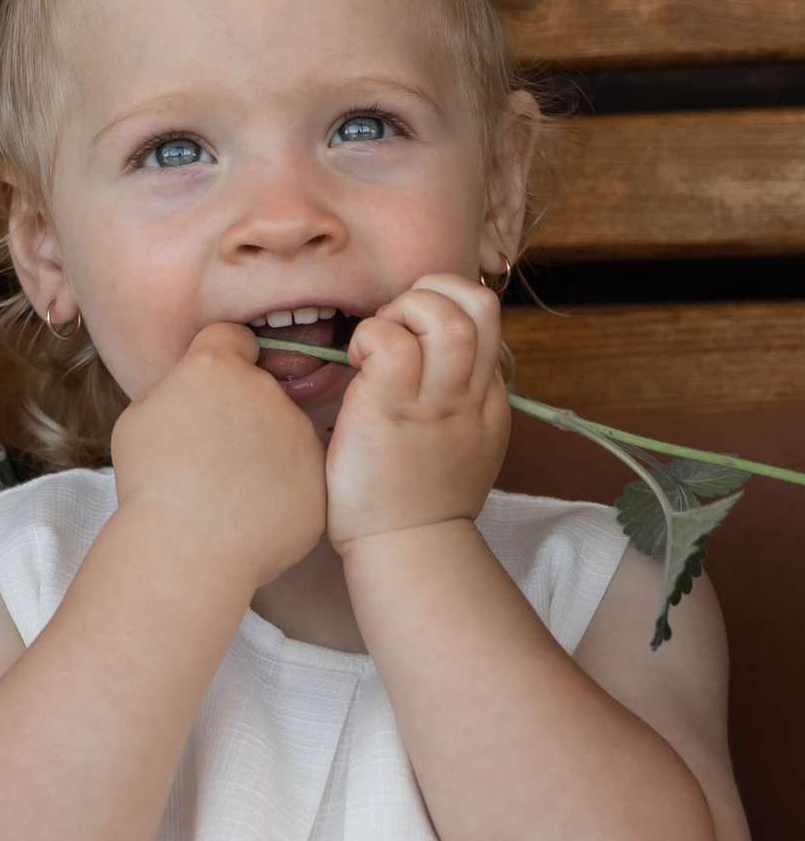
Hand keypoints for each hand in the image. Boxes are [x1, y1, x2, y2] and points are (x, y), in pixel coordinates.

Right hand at [111, 321, 327, 593]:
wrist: (187, 546)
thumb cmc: (151, 480)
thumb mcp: (140, 415)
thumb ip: (176, 388)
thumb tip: (191, 386)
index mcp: (217, 367)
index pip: (232, 337)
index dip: (221, 357)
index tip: (211, 387)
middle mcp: (266, 390)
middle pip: (260, 388)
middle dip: (242, 411)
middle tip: (211, 453)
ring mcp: (298, 434)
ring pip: (284, 433)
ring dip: (263, 453)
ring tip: (228, 492)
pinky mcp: (318, 477)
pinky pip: (300, 476)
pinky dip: (280, 491)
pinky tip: (250, 513)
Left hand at [326, 273, 508, 551]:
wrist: (409, 548)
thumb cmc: (416, 498)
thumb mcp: (462, 442)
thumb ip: (455, 399)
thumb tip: (425, 360)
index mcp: (486, 396)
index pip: (486, 315)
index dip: (445, 303)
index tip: (411, 331)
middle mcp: (470, 392)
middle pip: (478, 301)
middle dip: (430, 292)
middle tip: (392, 327)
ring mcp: (436, 400)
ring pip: (443, 315)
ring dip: (400, 311)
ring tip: (374, 346)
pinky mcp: (393, 410)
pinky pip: (391, 344)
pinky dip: (367, 340)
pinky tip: (353, 368)